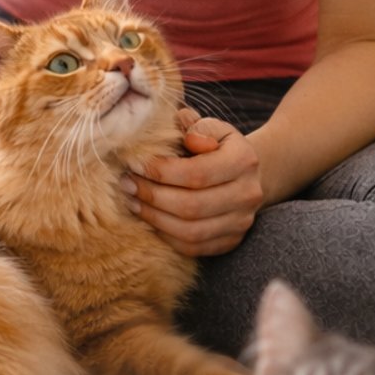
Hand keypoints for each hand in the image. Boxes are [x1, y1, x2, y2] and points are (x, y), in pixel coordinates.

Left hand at [121, 108, 263, 256]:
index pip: (196, 173)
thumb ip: (194, 126)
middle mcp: (247, 194)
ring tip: (132, 201)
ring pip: (191, 232)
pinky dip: (166, 235)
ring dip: (154, 218)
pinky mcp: (231, 241)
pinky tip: (148, 219)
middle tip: (127, 184)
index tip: (133, 164)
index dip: (161, 172)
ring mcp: (240, 222)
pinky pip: (193, 248)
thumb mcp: (210, 126)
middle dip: (152, 197)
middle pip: (192, 206)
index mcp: (244, 160)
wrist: (244, 173)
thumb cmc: (216, 145)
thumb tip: (185, 137)